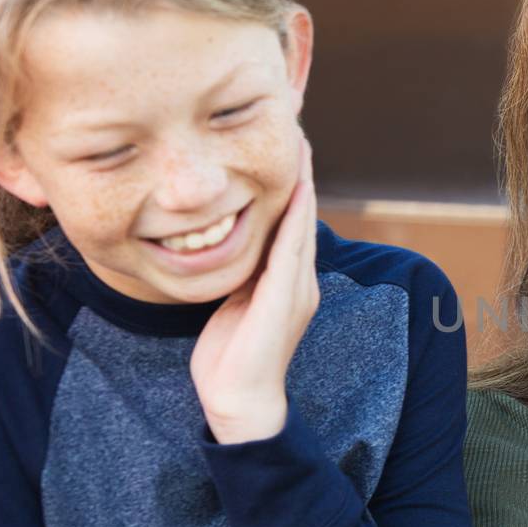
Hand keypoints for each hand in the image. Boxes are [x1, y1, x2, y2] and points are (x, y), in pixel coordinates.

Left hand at [191, 136, 318, 443]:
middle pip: (303, 212)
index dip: (292, 182)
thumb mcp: (231, 306)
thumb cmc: (228, 361)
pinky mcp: (286, 298)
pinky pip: (293, 246)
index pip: (292, 221)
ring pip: (302, 222)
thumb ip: (239, 277)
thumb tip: (223, 249)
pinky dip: (295, 214)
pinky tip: (294, 187)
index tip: (285, 142)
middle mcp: (301, 280)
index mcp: (289, 282)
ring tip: (299, 141)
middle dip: (301, 169)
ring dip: (302, 181)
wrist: (238, 402)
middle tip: (296, 124)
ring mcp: (298, 289)